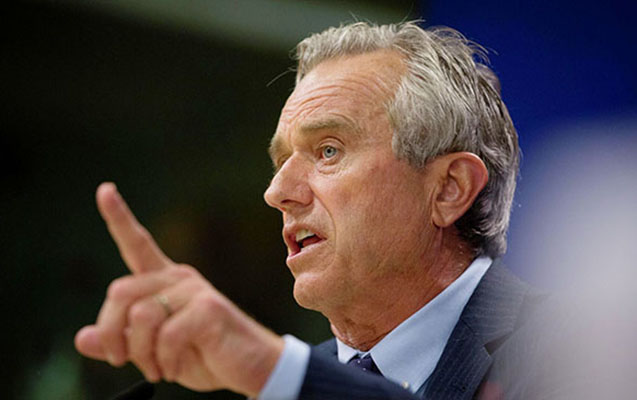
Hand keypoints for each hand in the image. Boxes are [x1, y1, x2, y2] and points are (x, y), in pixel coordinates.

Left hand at [74, 182, 283, 395]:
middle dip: (112, 332)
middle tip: (120, 360)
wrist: (250, 367)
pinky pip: (165, 335)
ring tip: (156, 369)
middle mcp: (178, 279)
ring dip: (140, 353)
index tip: (105, 190)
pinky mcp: (208, 309)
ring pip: (140, 315)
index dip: (119, 218)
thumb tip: (82, 338)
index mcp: (164, 282)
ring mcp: (194, 291)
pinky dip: (164, 360)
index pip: (137, 245)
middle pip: (120, 290)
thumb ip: (122, 342)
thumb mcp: (154, 353)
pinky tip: (175, 366)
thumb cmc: (203, 355)